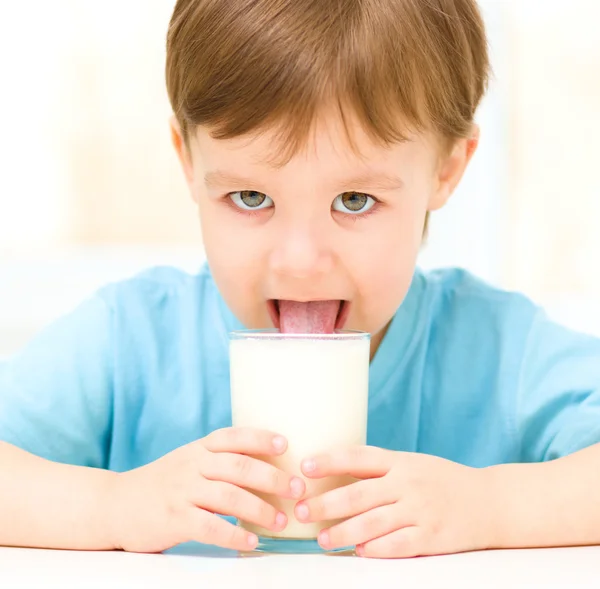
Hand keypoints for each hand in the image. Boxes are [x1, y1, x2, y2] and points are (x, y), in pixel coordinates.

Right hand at [108, 427, 304, 552]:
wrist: (114, 505)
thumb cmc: (162, 484)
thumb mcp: (187, 461)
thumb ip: (217, 461)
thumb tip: (265, 466)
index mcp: (198, 448)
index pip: (233, 436)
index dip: (260, 438)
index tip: (286, 445)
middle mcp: (192, 465)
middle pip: (239, 466)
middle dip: (273, 477)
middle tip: (297, 489)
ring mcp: (182, 491)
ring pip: (229, 496)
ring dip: (260, 510)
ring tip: (281, 521)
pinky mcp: (174, 519)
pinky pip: (210, 527)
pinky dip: (235, 535)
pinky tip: (252, 542)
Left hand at [294, 446, 490, 557]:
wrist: (491, 501)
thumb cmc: (442, 481)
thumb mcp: (412, 464)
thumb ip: (380, 469)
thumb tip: (335, 474)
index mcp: (400, 461)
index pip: (358, 456)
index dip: (329, 461)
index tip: (304, 466)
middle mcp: (408, 483)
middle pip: (358, 494)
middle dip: (324, 504)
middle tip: (300, 511)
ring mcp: (420, 511)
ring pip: (371, 524)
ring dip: (342, 533)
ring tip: (322, 539)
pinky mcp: (432, 538)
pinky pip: (396, 546)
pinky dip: (375, 550)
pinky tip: (358, 552)